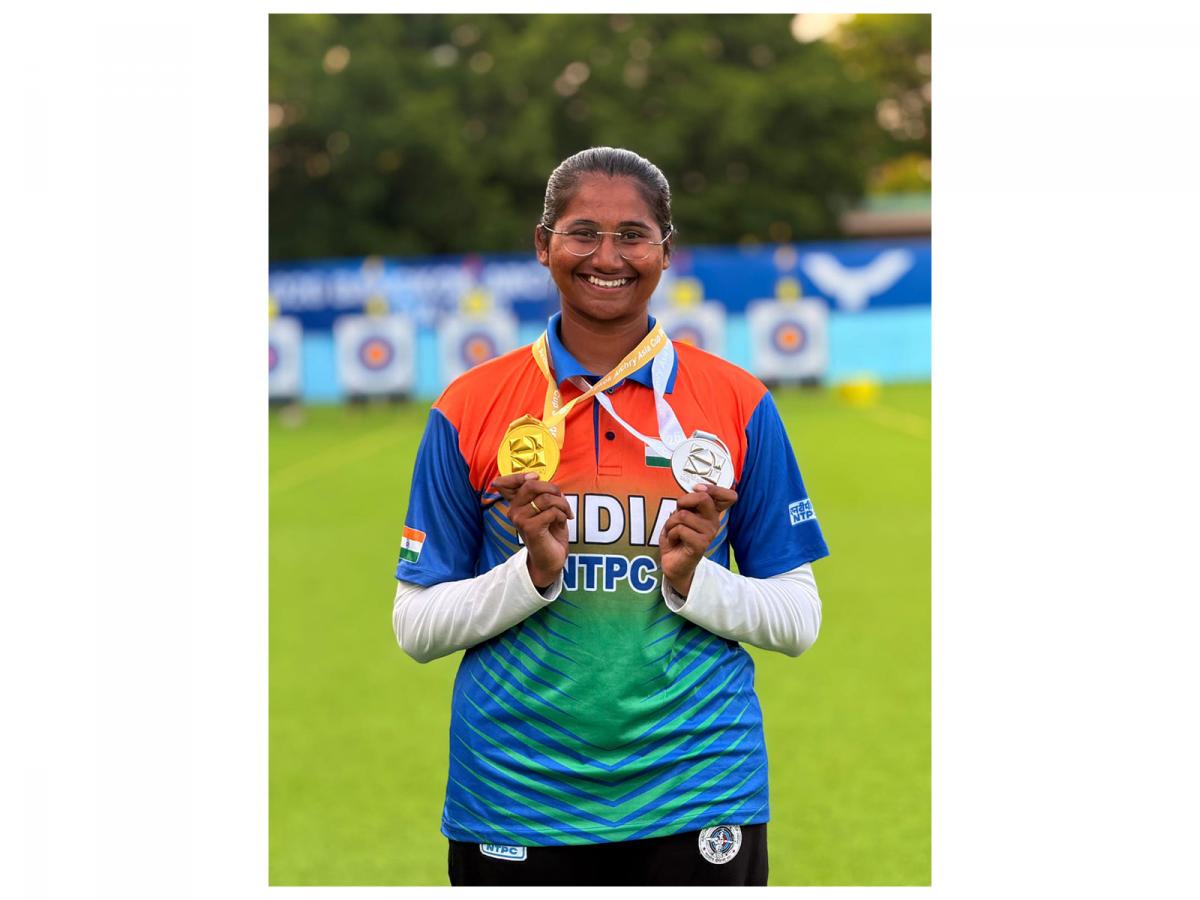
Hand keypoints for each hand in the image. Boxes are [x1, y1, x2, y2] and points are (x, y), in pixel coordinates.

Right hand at [491, 472, 572, 588]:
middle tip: (561, 499)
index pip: (508, 482)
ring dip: (562, 504)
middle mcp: (513, 510)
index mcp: (516, 504)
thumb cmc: (550, 533)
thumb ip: (542, 493)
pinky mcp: (530, 528)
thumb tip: (540, 478)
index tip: (535, 476)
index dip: (521, 475)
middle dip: (553, 488)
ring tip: (565, 514)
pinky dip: (562, 515)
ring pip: (545, 498)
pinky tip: (561, 523)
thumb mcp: (546, 508)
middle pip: (531, 485)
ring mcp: (520, 519)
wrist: (550, 560)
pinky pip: (551, 511)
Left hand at [659, 484, 737, 597]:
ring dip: (671, 523)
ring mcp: (709, 533)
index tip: (699, 489)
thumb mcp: (682, 515)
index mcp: (711, 513)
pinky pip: (680, 529)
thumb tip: (695, 489)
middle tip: (678, 513)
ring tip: (674, 532)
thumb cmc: (677, 538)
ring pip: (684, 515)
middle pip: (703, 497)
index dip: (714, 488)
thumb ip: (689, 502)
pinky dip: (670, 534)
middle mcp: (713, 522)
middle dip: (683, 501)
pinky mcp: (701, 544)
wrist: (674, 564)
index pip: (729, 496)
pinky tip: (674, 541)